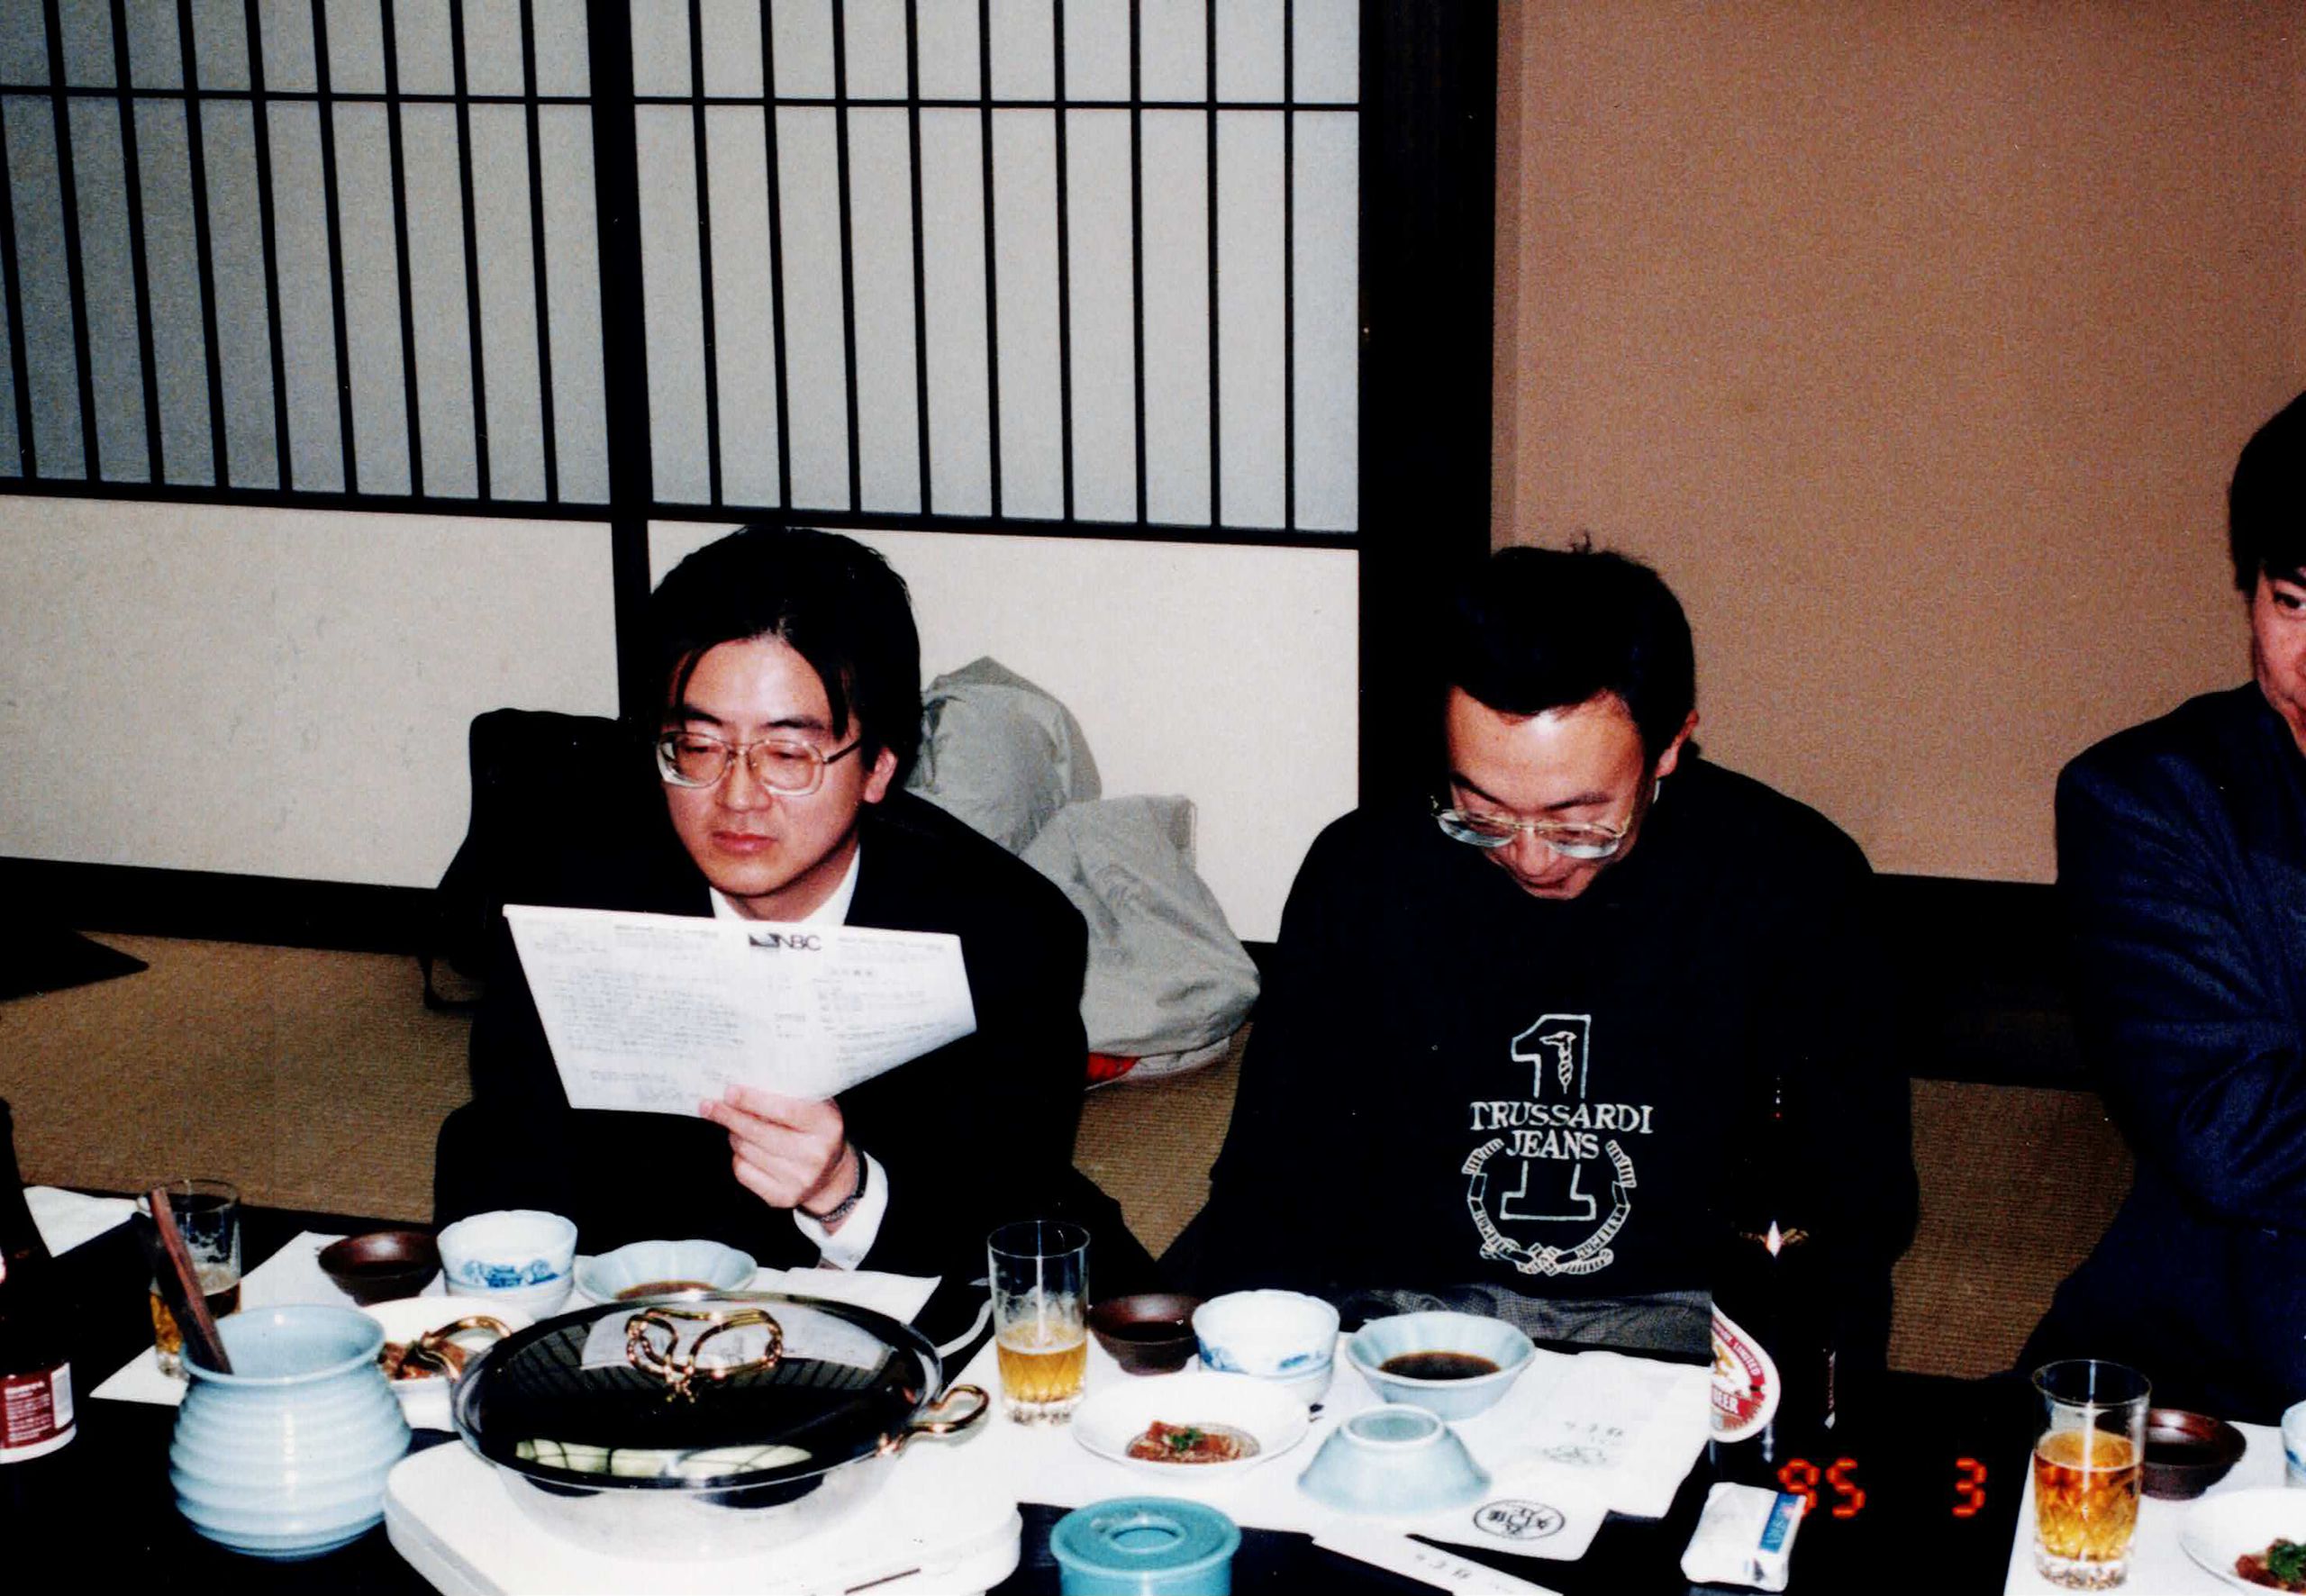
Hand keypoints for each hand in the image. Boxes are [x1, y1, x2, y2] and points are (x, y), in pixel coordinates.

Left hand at [699, 1086, 856, 1220]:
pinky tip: (744, 1148)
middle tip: (709, 1105)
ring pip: (746, 1151)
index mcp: (827, 1125)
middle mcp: (815, 1154)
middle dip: (729, 1116)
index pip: (785, 1110)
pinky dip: (738, 1156)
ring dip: (733, 1134)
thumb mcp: (817, 1107)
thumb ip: (790, 1095)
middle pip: (759, 1133)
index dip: (753, 1100)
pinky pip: (743, 1172)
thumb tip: (746, 1083)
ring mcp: (799, 1179)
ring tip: (732, 1124)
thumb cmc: (818, 1132)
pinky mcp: (782, 1197)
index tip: (730, 1092)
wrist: (832, 1176)